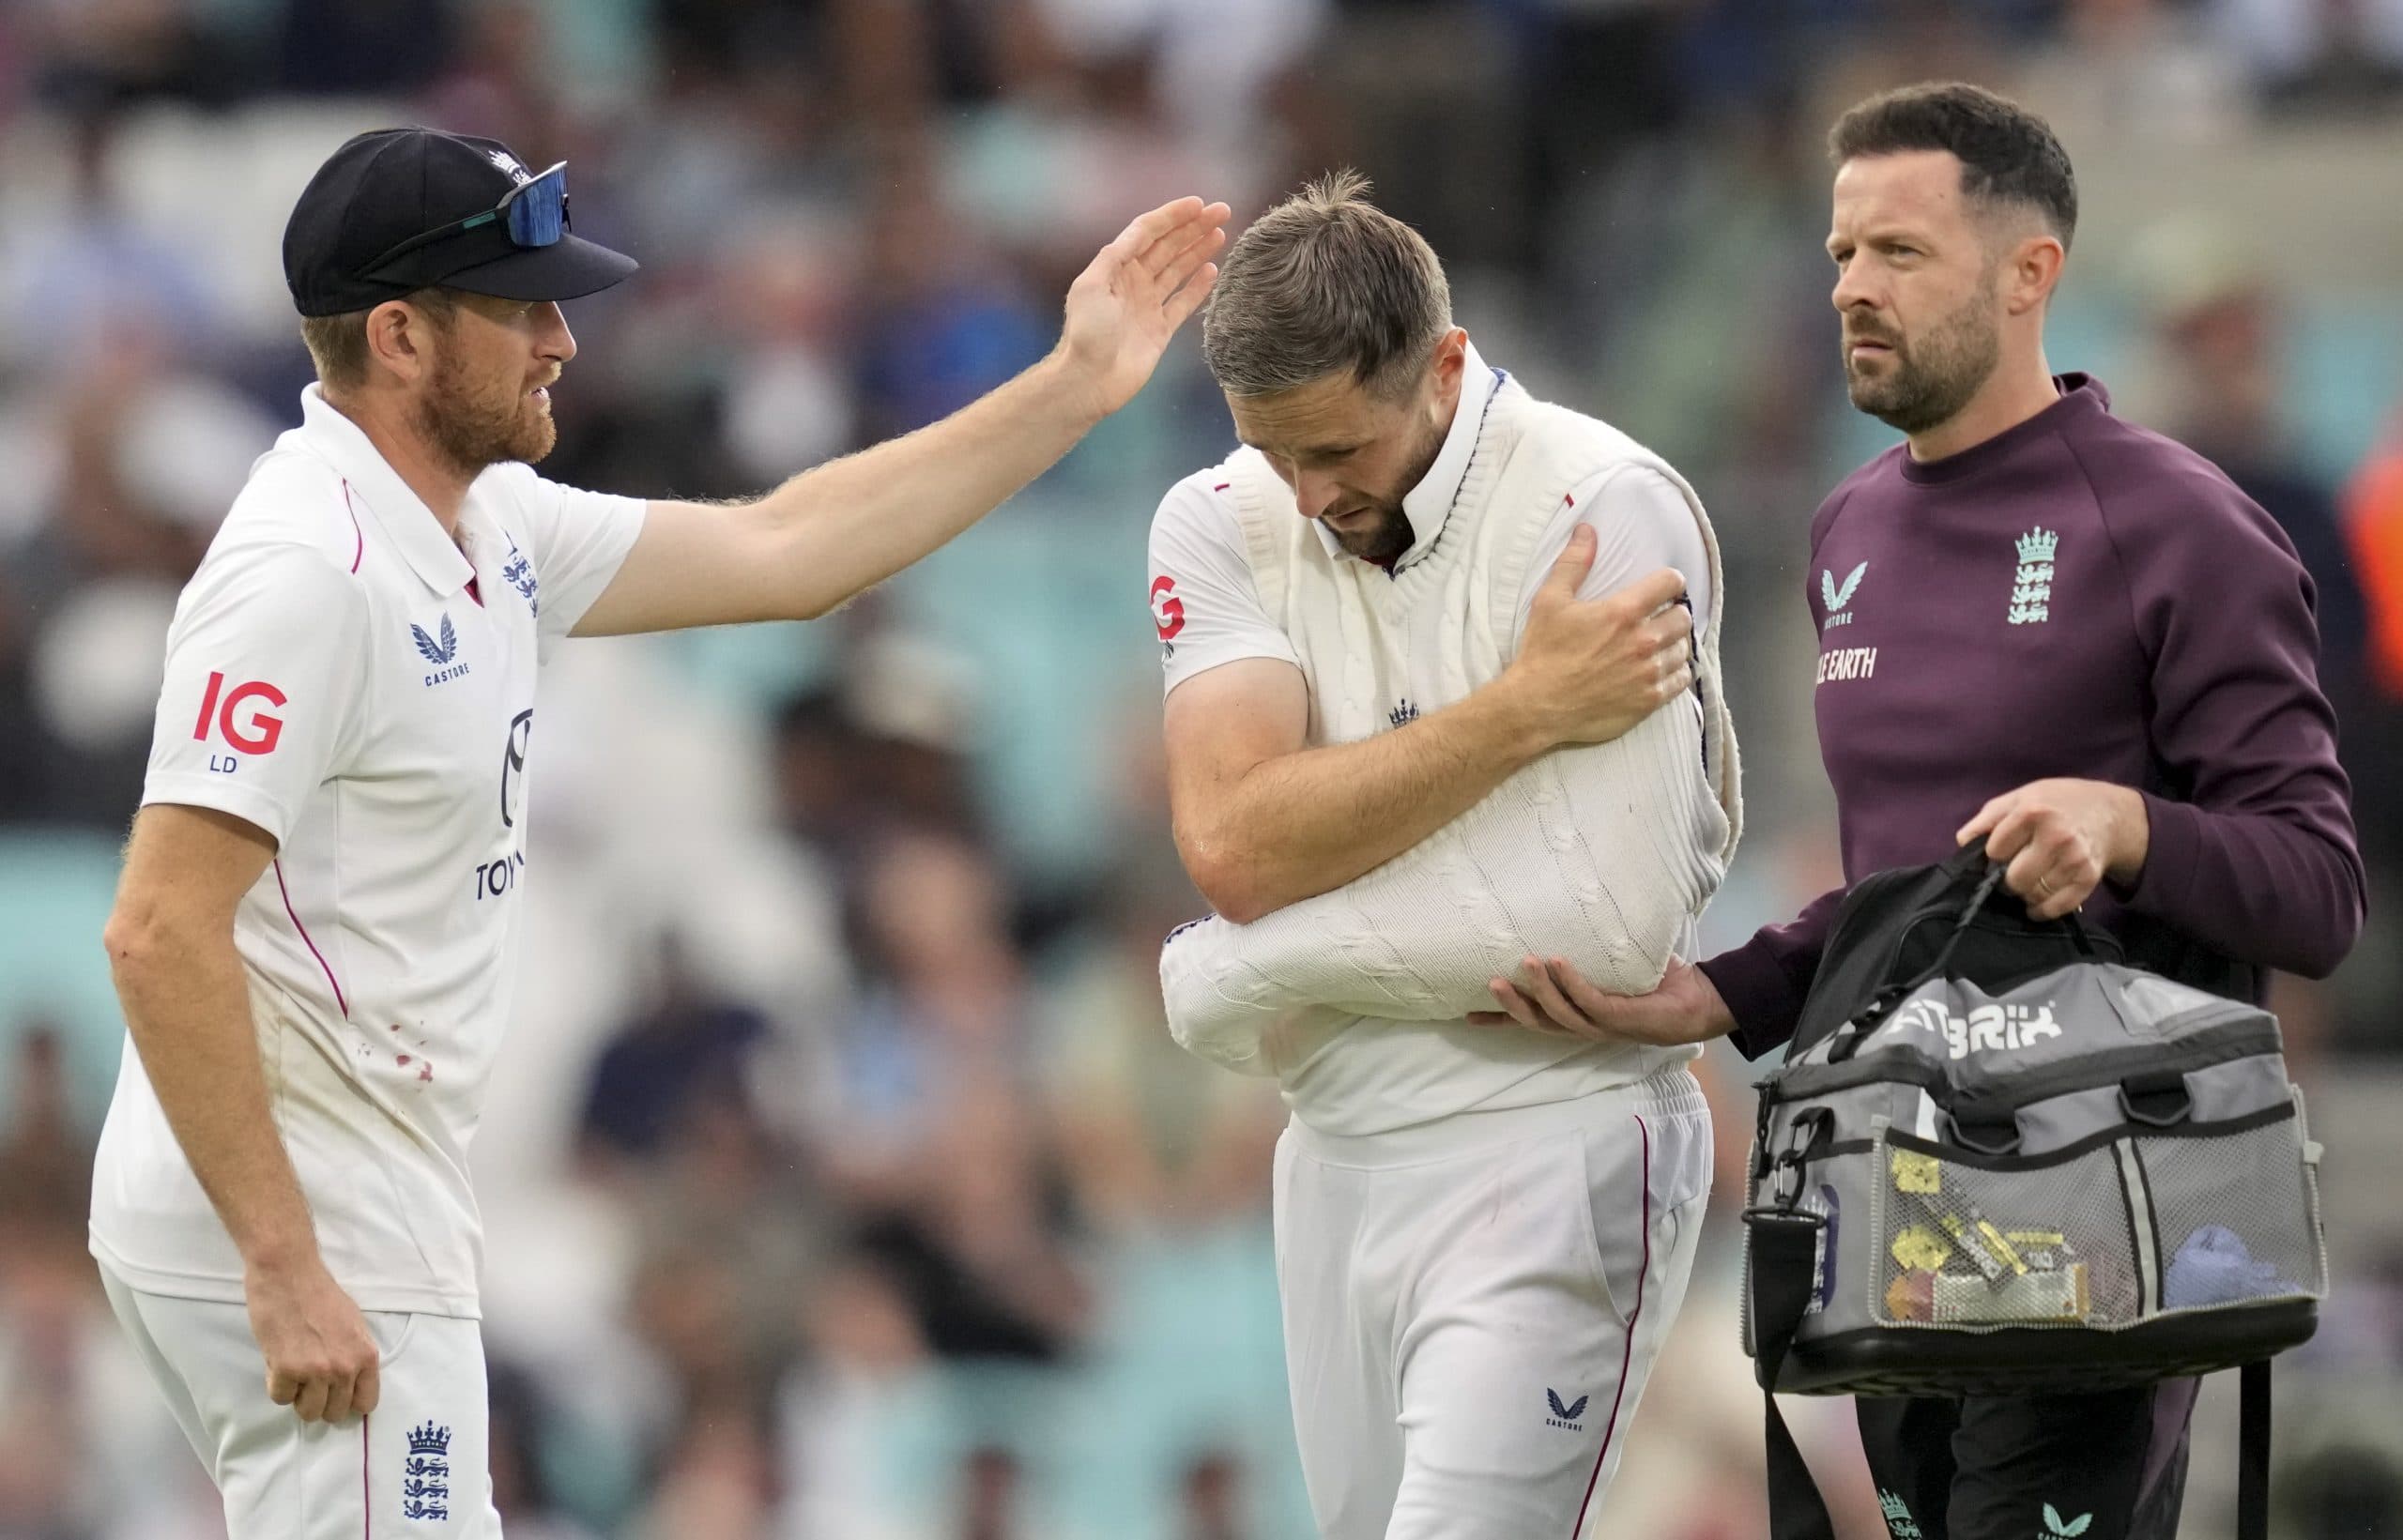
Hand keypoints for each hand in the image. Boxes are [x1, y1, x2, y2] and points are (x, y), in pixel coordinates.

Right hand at [246, 1254, 379, 1423]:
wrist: (289, 1274)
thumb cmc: (321, 1294)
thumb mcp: (353, 1325)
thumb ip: (354, 1356)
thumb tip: (350, 1384)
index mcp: (366, 1355)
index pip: (366, 1402)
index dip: (349, 1402)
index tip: (337, 1395)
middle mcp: (345, 1368)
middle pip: (335, 1413)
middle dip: (321, 1401)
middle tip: (310, 1382)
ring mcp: (316, 1371)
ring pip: (308, 1412)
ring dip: (299, 1397)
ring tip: (295, 1373)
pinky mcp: (286, 1370)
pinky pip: (281, 1398)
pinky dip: (278, 1386)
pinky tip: (279, 1364)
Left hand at [1052, 196, 1229, 420]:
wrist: (1090, 380)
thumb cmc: (1087, 332)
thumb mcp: (1092, 285)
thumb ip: (1116, 255)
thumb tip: (1141, 230)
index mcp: (1116, 267)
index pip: (1148, 232)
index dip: (1172, 216)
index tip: (1198, 204)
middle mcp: (1134, 281)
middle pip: (1168, 246)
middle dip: (1193, 228)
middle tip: (1222, 211)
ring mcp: (1149, 305)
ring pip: (1178, 270)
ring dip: (1198, 250)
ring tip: (1221, 233)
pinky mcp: (1161, 329)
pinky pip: (1183, 303)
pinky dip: (1198, 286)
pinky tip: (1213, 270)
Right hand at [1472, 955, 1735, 1045]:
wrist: (1700, 1001)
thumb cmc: (1659, 984)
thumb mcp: (1619, 966)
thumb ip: (1595, 952)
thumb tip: (1574, 908)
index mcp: (1580, 1017)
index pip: (1534, 1021)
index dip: (1501, 1019)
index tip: (1466, 1014)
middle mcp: (1587, 1026)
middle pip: (1539, 1022)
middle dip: (1513, 1006)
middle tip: (1489, 982)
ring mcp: (1604, 1025)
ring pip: (1561, 1015)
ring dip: (1540, 990)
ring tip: (1526, 962)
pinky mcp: (1623, 1018)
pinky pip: (1590, 1001)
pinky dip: (1572, 982)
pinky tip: (1559, 962)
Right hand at [1501, 532, 1692, 750]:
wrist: (1536, 706)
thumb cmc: (1542, 652)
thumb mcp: (1550, 601)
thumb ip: (1573, 563)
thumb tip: (1587, 530)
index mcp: (1623, 612)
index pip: (1670, 583)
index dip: (1669, 581)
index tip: (1662, 587)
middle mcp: (1643, 641)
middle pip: (1683, 617)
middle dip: (1673, 612)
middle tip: (1659, 617)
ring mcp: (1649, 673)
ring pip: (1684, 649)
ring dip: (1675, 643)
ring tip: (1659, 645)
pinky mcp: (1649, 700)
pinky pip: (1681, 680)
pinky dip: (1676, 672)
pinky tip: (1662, 670)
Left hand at [1955, 777, 2148, 921]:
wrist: (2108, 812)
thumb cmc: (2054, 803)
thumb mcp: (2019, 797)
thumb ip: (1987, 819)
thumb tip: (1963, 845)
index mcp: (2033, 812)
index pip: (1995, 851)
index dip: (1993, 855)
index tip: (1999, 852)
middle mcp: (2057, 836)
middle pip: (2014, 879)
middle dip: (2007, 879)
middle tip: (2011, 872)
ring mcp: (2075, 859)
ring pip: (2034, 895)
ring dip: (2025, 894)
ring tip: (2027, 881)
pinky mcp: (2089, 879)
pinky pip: (2057, 907)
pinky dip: (2042, 910)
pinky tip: (2036, 902)